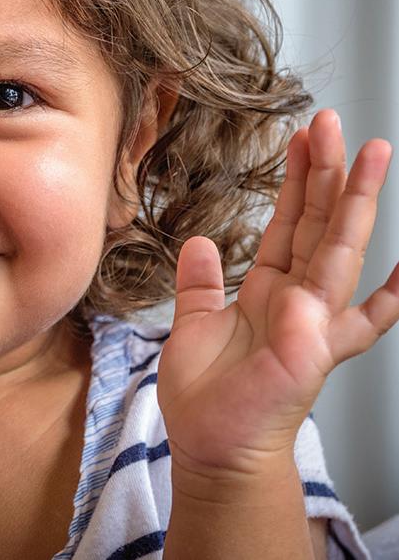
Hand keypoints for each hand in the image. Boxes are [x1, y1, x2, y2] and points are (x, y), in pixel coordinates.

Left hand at [157, 108, 398, 480]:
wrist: (211, 449)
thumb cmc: (207, 398)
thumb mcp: (193, 325)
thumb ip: (199, 284)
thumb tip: (200, 241)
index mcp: (270, 290)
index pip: (289, 223)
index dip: (295, 180)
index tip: (302, 138)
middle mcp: (299, 300)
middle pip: (317, 223)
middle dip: (326, 171)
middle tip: (332, 121)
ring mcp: (313, 324)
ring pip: (338, 249)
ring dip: (353, 202)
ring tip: (371, 155)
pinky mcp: (313, 351)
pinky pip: (361, 324)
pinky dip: (387, 300)